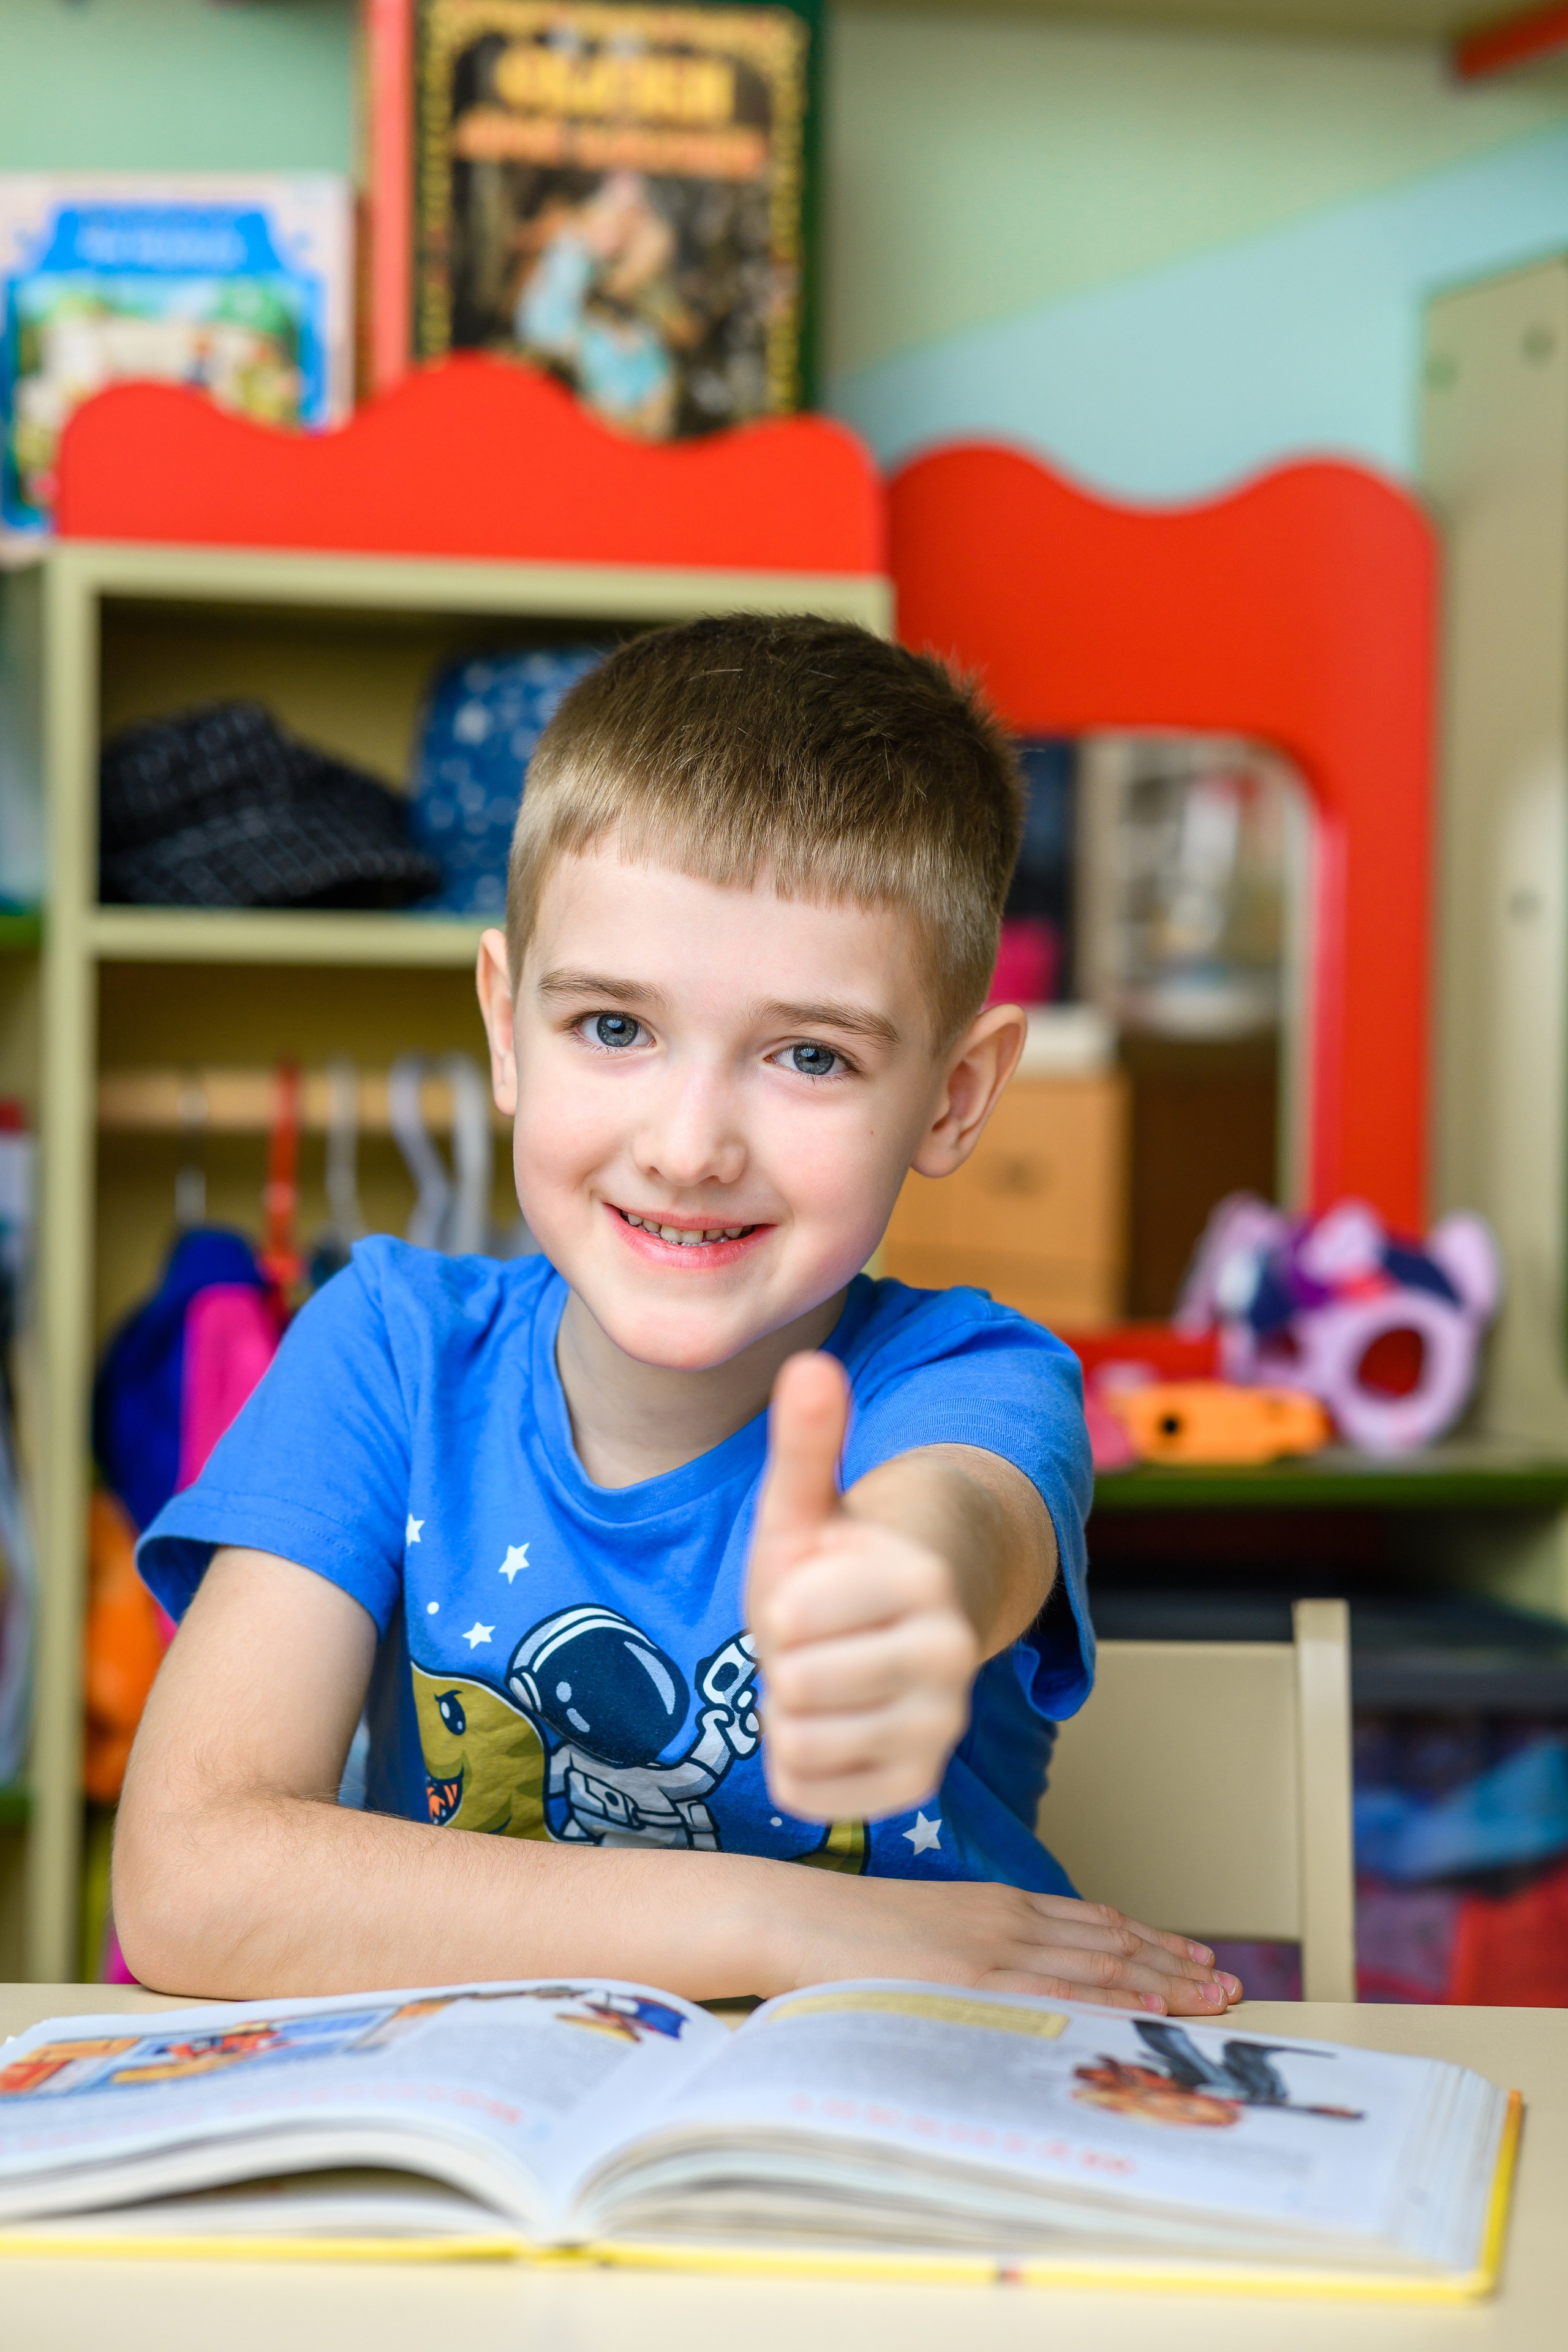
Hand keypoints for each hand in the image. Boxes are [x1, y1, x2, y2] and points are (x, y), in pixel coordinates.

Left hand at [747, 1352, 980, 1822]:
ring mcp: (941, 1726)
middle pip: (796, 1681)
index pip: (794, 1618)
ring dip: (789, 1711)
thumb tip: (812, 1362)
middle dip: (784, 1660)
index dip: (782, 1604)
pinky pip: (809, 1791)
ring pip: (799, 1739)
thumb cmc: (831, 1565)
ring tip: (821, 1677)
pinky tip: (826, 1726)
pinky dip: (796, 1765)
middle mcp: (950, 1655)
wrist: (877, 1631)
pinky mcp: (917, 1785)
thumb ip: (806, 1440)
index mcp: (922, 1579)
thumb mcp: (804, 1505)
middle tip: (814, 1641)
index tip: (813, 1590)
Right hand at [761, 1867, 1243, 2011]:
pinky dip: (1109, 1998)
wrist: (797, 1918)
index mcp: (997, 1905)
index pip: (1095, 1923)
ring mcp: (992, 1949)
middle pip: (1112, 1943)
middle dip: (1177, 1966)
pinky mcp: (973, 1977)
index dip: (1152, 1943)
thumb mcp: (929, 1929)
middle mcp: (1007, 1921)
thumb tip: (1019, 1986)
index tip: (1194, 1959)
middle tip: (1229, 1986)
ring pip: (1099, 1965)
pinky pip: (1057, 1991)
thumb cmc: (850, 1932)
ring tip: (1213, 2001)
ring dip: (1163, 1983)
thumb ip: (979, 1948)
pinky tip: (1147, 2008)